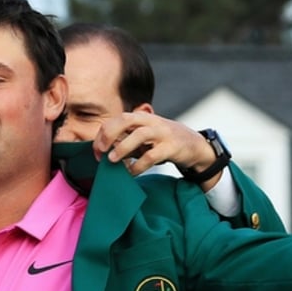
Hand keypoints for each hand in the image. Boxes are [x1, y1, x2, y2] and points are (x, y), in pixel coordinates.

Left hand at [93, 112, 221, 188]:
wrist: (194, 145)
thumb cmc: (163, 142)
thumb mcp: (144, 137)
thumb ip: (126, 141)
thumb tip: (103, 152)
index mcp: (142, 118)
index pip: (117, 119)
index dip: (103, 134)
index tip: (97, 151)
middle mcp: (151, 122)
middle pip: (125, 120)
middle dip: (109, 134)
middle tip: (100, 151)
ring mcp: (162, 133)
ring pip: (139, 135)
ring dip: (123, 148)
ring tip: (112, 160)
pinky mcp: (171, 147)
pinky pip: (152, 156)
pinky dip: (138, 165)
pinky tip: (131, 172)